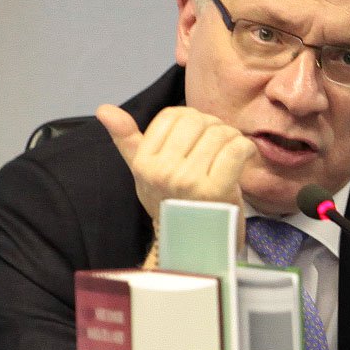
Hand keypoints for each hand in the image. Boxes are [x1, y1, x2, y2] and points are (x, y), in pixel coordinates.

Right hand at [95, 104, 256, 223]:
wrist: (195, 241)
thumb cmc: (171, 200)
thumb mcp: (144, 172)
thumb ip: (127, 139)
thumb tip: (103, 108)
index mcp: (144, 163)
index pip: (173, 115)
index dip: (191, 119)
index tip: (197, 137)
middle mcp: (163, 172)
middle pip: (197, 120)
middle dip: (213, 126)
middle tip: (217, 144)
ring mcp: (189, 181)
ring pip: (219, 133)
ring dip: (231, 137)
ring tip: (229, 152)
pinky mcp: (216, 190)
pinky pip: (236, 149)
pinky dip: (245, 148)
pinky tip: (243, 156)